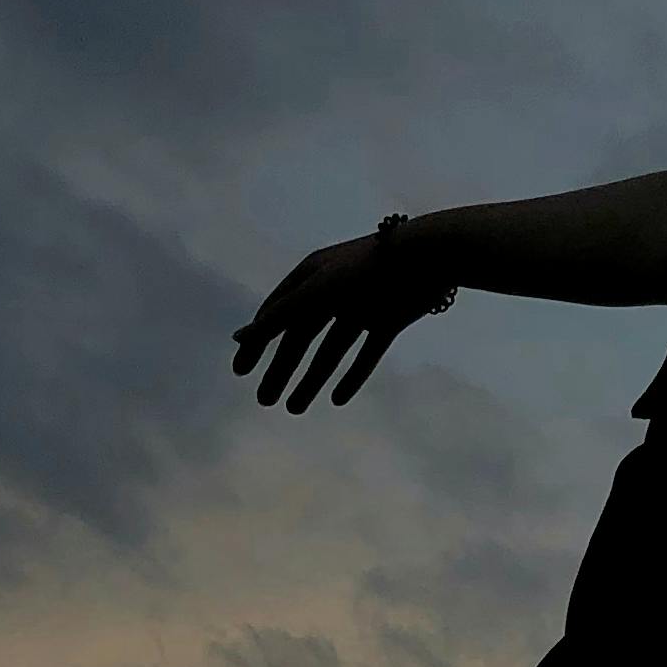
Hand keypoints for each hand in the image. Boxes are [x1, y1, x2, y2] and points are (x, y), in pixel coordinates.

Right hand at [231, 230, 450, 412]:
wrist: (428, 257)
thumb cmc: (366, 270)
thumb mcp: (317, 293)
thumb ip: (280, 317)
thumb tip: (239, 337)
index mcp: (312, 276)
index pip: (276, 314)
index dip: (257, 341)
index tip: (241, 370)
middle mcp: (334, 291)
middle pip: (300, 336)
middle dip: (281, 369)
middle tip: (264, 401)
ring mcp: (362, 306)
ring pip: (330, 350)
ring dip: (311, 379)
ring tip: (294, 409)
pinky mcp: (388, 320)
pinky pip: (365, 354)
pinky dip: (352, 375)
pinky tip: (338, 399)